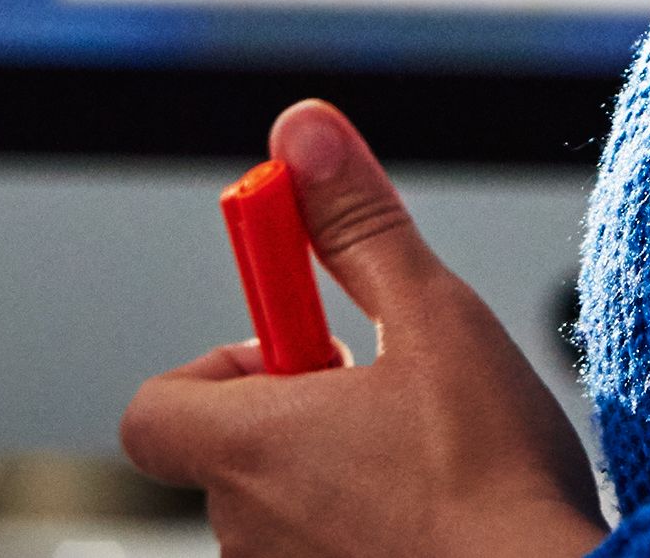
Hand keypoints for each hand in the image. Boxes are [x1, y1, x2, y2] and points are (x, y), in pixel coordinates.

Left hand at [121, 99, 608, 557]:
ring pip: (285, 517)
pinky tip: (438, 527)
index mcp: (248, 449)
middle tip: (389, 402)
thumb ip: (357, 224)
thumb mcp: (432, 317)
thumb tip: (302, 134)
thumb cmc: (495, 480)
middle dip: (299, 418)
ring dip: (335, 483)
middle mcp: (246, 534)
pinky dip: (364, 538)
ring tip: (429, 469)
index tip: (294, 346)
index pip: (154, 411)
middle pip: (232, 456)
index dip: (214, 367)